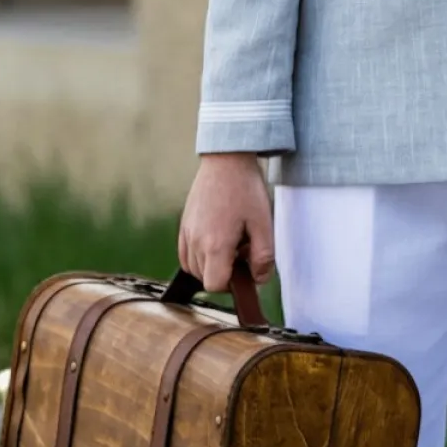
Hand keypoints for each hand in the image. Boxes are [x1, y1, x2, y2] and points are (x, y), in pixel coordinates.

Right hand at [178, 153, 274, 294]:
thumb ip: (263, 257)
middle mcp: (195, 241)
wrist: (226, 160)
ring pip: (193, 268)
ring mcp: (186, 232)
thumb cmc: (246, 190)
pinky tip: (214, 241)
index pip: (215, 285)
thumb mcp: (264, 224)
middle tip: (241, 251)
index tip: (244, 267)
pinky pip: (184, 254)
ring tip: (228, 244)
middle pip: (204, 278)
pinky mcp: (183, 224)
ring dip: (210, 265)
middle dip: (224, 273)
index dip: (232, 284)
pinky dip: (197, 256)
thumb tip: (259, 279)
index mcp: (215, 245)